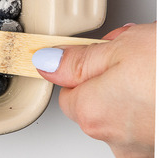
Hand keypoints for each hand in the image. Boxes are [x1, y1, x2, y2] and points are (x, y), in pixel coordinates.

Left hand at [33, 22, 155, 156]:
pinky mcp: (157, 149)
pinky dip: (150, 110)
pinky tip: (159, 87)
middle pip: (95, 103)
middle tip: (137, 59)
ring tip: (154, 72)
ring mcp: (139, 148)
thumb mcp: (121, 48)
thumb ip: (77, 59)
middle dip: (113, 79)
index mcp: (91, 111)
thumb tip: (46, 61)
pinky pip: (144, 126)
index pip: (67, 89)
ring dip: (135, 95)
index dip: (86, 67)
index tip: (104, 55)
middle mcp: (113, 138)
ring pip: (123, 115)